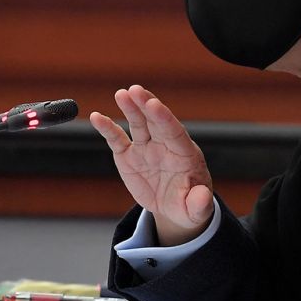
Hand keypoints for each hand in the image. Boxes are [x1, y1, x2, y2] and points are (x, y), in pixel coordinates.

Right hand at [90, 85, 213, 245]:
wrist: (173, 207)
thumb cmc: (189, 205)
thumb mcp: (197, 210)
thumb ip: (200, 203)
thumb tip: (203, 197)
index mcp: (184, 153)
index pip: (174, 131)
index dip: (164, 117)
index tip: (154, 104)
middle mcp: (164, 145)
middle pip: (155, 121)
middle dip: (145, 104)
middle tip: (136, 90)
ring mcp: (146, 148)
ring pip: (137, 124)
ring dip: (130, 108)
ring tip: (121, 94)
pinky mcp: (128, 155)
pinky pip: (117, 139)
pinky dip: (107, 128)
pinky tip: (96, 117)